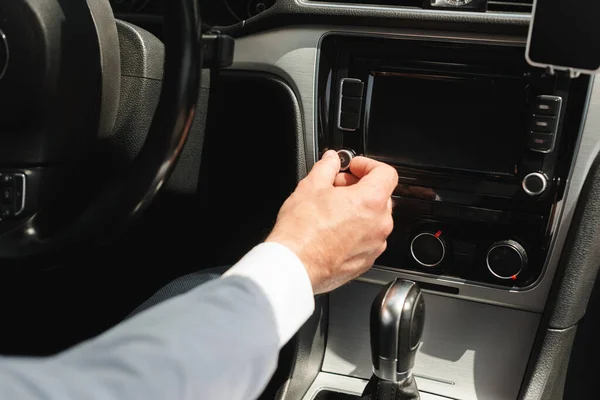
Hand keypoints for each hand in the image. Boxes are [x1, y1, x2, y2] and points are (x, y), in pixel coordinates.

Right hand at [266, 150, 397, 293]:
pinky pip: (367, 239)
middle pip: (380, 196)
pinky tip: (332, 230)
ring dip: (358, 210)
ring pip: (374, 219)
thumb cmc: (301, 231)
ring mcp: (375, 245)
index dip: (368, 165)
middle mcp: (379, 224)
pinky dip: (355, 231)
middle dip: (359, 187)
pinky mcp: (366, 261)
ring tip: (331, 210)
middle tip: (336, 187)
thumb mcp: (310, 187)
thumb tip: (331, 160)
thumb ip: (327, 167)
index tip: (353, 167)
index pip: (386, 173)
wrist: (294, 265)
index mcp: (371, 201)